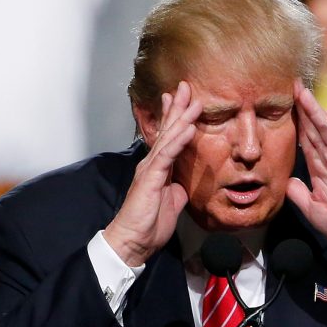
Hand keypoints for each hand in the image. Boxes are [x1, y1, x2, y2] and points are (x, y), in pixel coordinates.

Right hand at [103, 81, 202, 265]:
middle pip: (167, 130)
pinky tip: (188, 128)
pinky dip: (178, 141)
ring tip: (192, 100)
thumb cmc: (148, 224)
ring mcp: (150, 169)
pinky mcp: (151, 179)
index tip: (183, 100)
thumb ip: (176, 189)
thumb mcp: (171, 202)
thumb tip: (183, 184)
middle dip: (177, 108)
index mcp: (157, 168)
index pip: (168, 138)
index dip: (176, 118)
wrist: (133, 241)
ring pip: (168, 138)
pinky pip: (167, 156)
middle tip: (185, 86)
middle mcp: (151, 164)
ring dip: (181, 118)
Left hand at [286, 80, 326, 262]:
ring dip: (317, 112)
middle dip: (303, 108)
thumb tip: (286, 180)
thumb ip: (297, 193)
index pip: (305, 140)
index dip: (295, 122)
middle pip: (314, 129)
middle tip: (292, 86)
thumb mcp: (311, 208)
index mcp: (319, 169)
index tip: (283, 104)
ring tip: (305, 93)